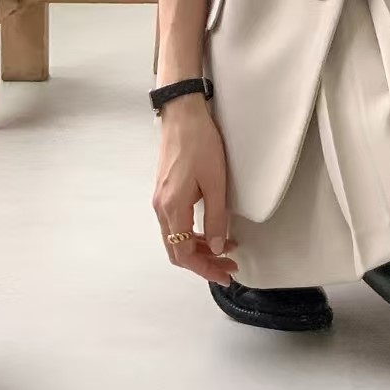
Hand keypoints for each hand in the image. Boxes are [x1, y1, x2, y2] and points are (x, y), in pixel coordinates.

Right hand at [152, 96, 238, 286]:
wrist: (182, 114)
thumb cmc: (199, 143)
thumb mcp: (215, 182)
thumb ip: (216, 217)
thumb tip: (219, 246)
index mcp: (172, 208)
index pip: (184, 254)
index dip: (205, 268)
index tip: (225, 275)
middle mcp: (161, 208)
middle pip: (177, 250)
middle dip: (203, 262)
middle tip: (228, 265)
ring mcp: (161, 199)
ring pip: (177, 237)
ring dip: (199, 247)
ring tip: (226, 248)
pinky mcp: (165, 191)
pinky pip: (176, 223)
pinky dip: (193, 232)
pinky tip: (212, 229)